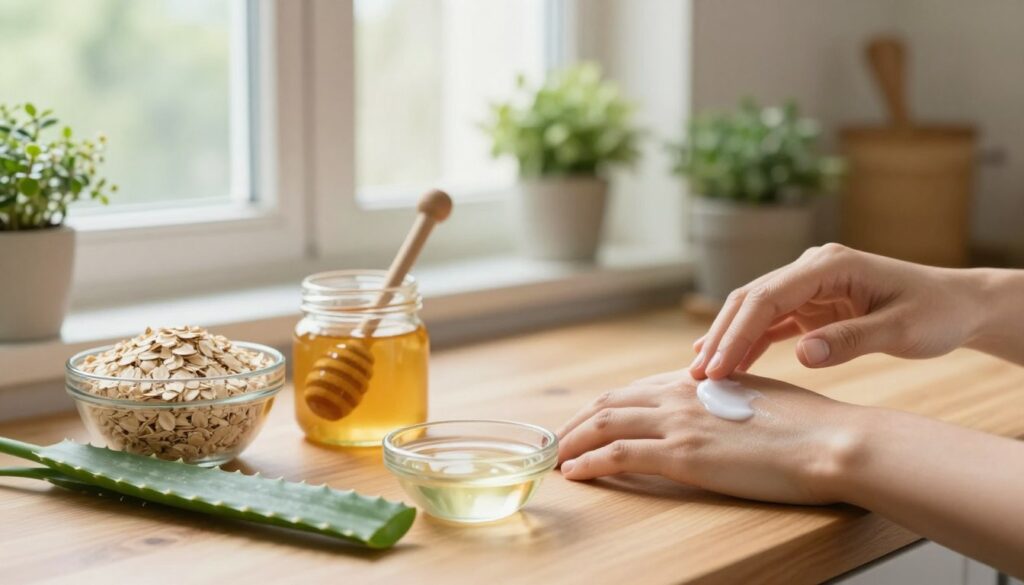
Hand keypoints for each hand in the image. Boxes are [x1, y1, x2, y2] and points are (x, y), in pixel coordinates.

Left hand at [556, 369, 860, 503]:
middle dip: (578, 422)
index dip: (607, 405)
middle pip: (610, 403)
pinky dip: (589, 463)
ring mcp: (678, 423)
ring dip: (572, 441)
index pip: (635, 390)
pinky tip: (574, 473)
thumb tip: (712, 406)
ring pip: (604, 424)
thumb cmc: (806, 425)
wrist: (828, 441)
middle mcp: (679, 394)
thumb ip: (724, 397)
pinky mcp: (681, 455)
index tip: (590, 420)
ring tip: (554, 457)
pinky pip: (619, 455)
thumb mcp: (756, 397)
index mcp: (697, 380)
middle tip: (558, 439)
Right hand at [689, 243, 982, 380]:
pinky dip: (748, 342)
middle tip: (697, 376)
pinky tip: (727, 362)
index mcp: (830, 265)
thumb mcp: (901, 330)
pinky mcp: (811, 303)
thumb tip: (803, 355)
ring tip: (702, 374)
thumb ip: (851, 340)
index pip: (768, 297)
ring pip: (754, 310)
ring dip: (728, 341)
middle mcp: (812, 268)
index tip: (716, 366)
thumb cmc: (936, 313)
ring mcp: (809, 284)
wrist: (957, 305)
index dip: (737, 332)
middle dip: (721, 337)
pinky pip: (770, 322)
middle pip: (751, 300)